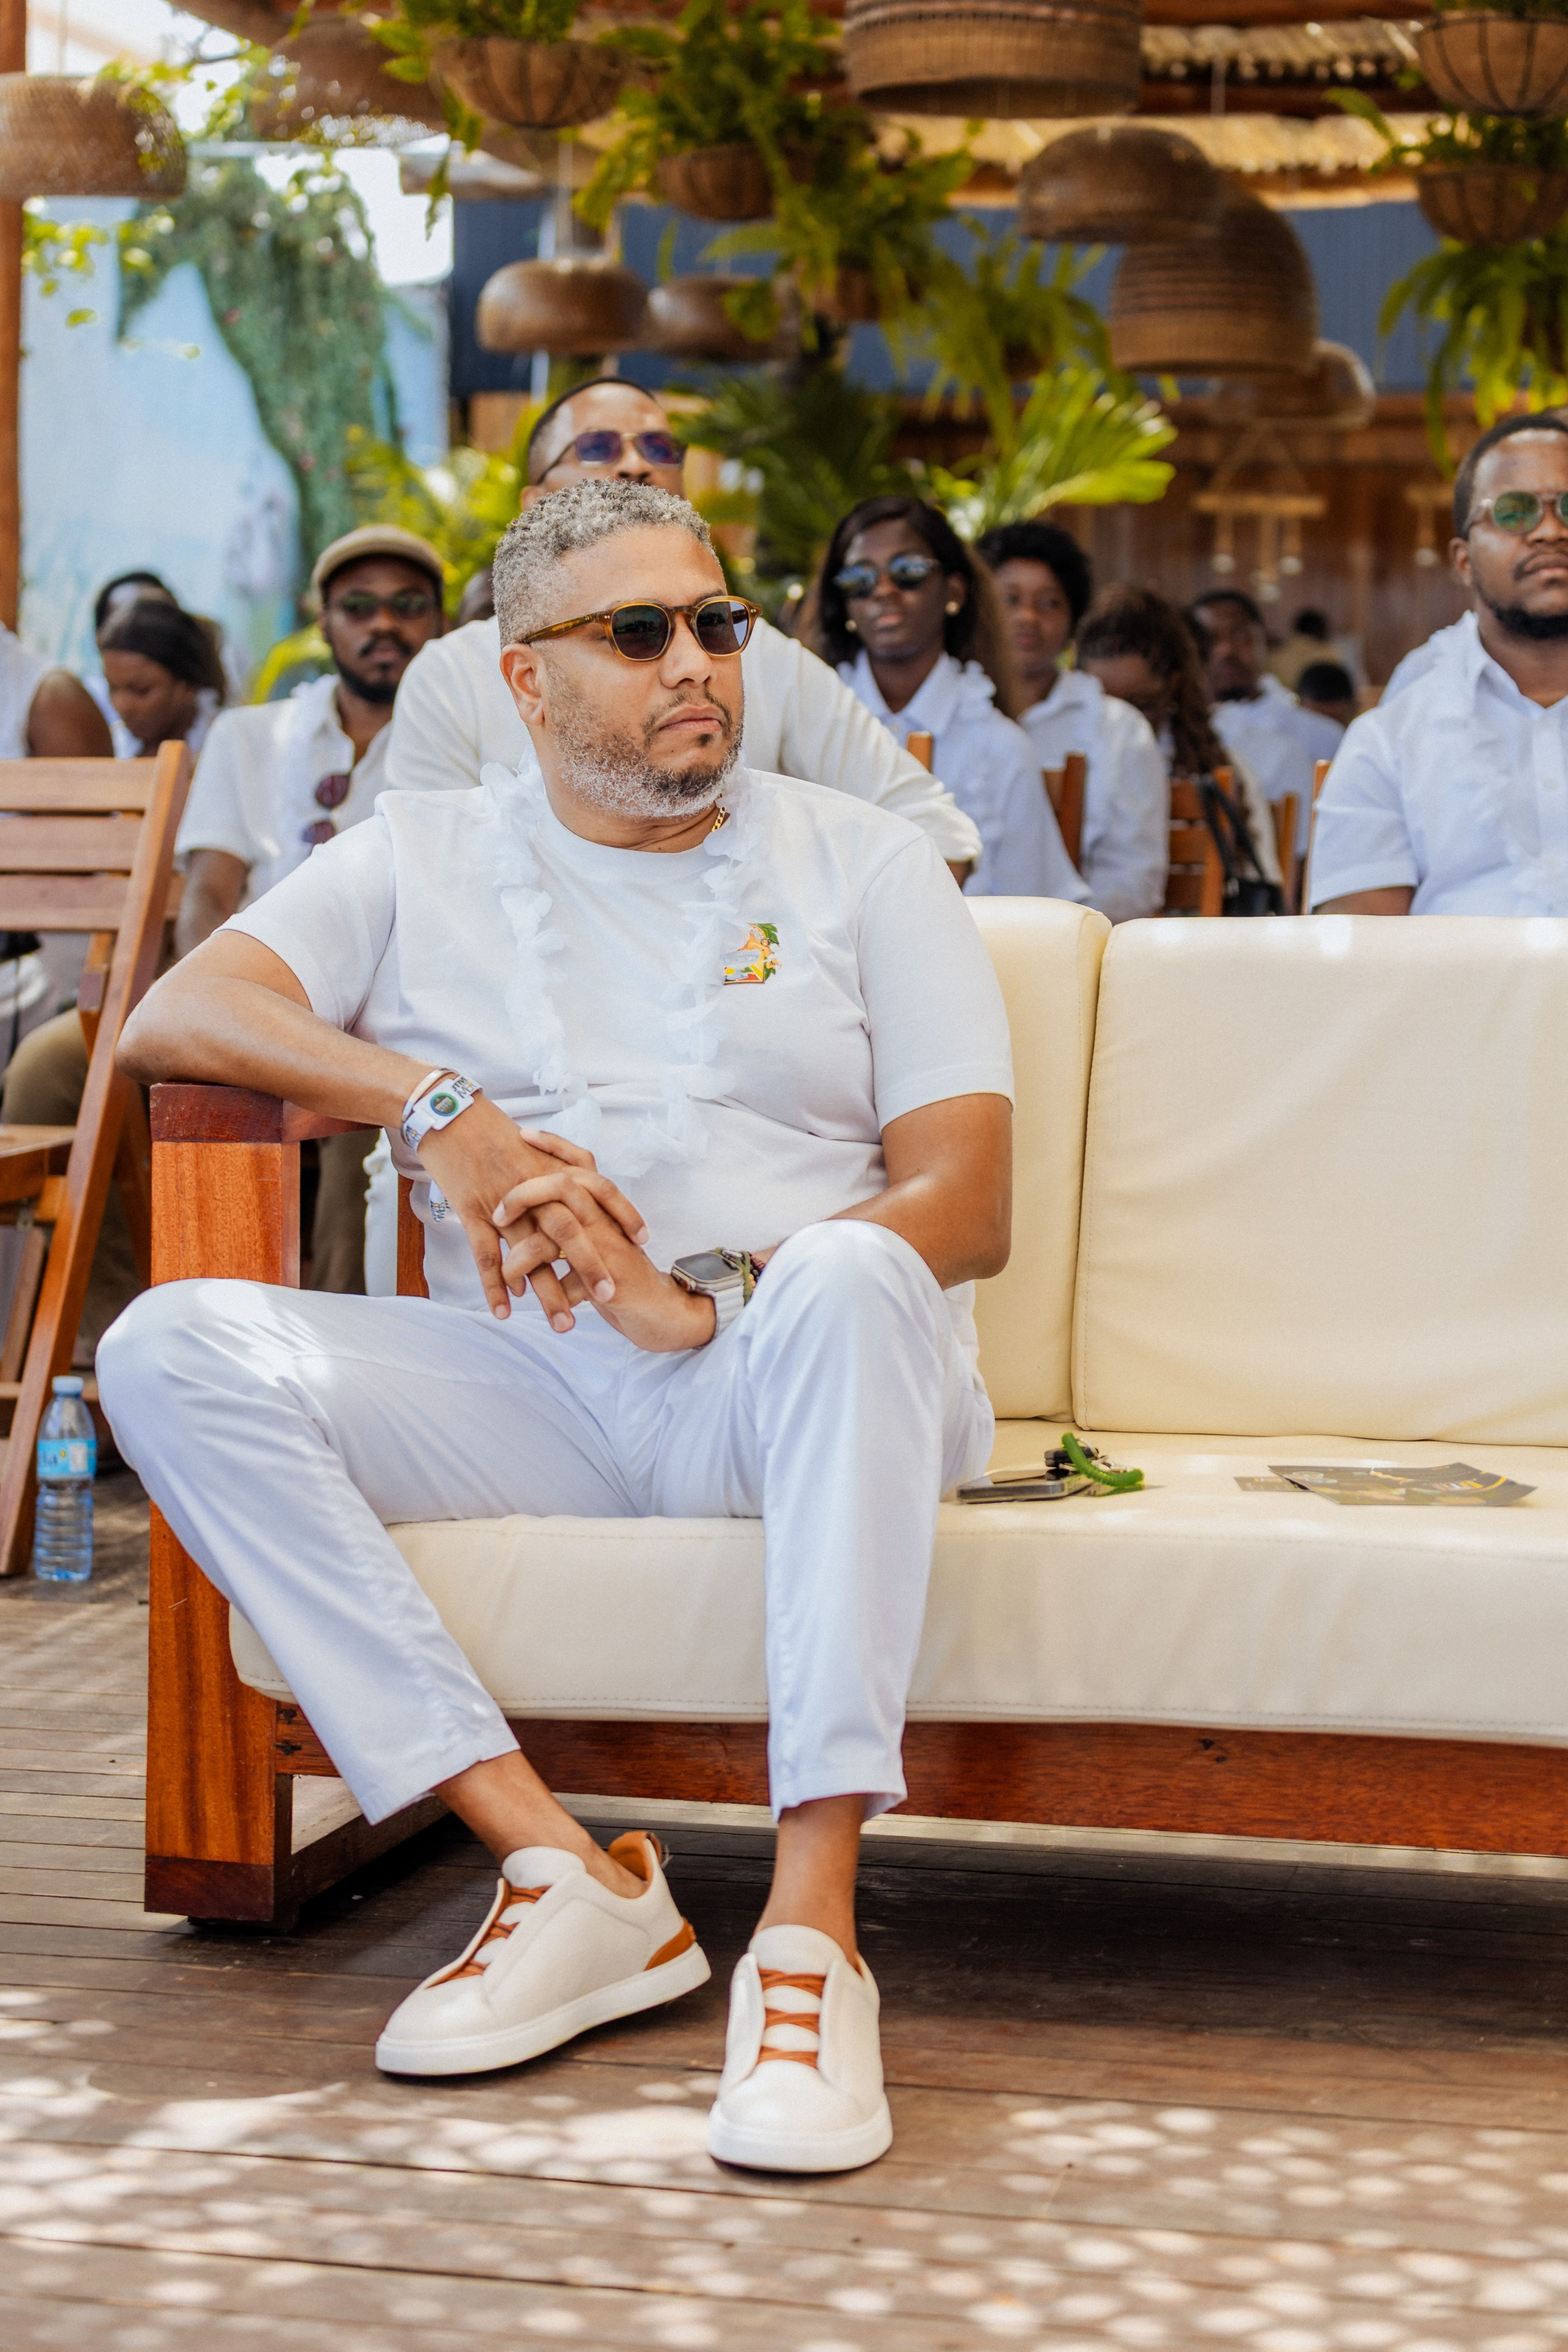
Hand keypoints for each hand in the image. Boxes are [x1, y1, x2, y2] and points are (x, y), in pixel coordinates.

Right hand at [416, 1100, 648, 1323]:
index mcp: (552, 1167)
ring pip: (530, 1252)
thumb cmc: (490, 1131)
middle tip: (608, 1297)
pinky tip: (505, 1312)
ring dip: (548, 1291)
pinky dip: (496, 1286)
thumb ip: (556, 1173)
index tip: (641, 1241)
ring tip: (564, 1324)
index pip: (600, 1191)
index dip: (622, 1215)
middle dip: (590, 1266)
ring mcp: (502, 1200)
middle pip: (570, 1230)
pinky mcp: (472, 1210)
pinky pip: (486, 1254)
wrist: (448, 1114)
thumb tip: (576, 1197)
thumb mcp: (532, 1150)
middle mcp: (533, 1185)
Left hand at [493, 1135, 716, 1352]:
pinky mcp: (611, 1281)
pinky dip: (546, 1296)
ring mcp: (611, 1248)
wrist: (656, 1309)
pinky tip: (531, 1307)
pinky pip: (568, 1283)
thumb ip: (570, 1219)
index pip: (581, 1161)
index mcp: (603, 1206)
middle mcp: (608, 1220)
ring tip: (506, 1272)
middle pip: (567, 1185)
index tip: (523, 1133)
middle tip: (498, 1213)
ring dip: (523, 1255)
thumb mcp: (593, 1239)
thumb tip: (533, 1208)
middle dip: (525, 1194)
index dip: (554, 1144)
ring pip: (560, 1234)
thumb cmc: (616, 1272)